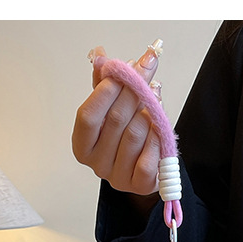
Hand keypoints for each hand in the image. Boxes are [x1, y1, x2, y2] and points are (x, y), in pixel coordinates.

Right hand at [72, 42, 162, 195]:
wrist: (146, 168)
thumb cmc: (125, 137)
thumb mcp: (111, 108)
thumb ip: (104, 84)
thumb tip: (100, 56)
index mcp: (83, 145)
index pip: (87, 116)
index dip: (104, 91)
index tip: (120, 69)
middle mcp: (97, 164)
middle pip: (115, 120)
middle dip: (133, 90)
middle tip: (146, 67)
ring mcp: (119, 177)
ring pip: (135, 135)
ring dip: (148, 112)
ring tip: (154, 99)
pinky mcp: (141, 185)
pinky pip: (149, 158)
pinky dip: (157, 138)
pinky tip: (159, 128)